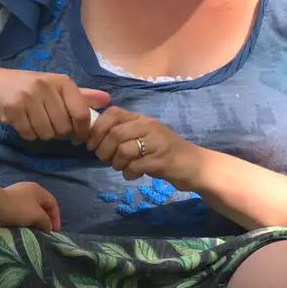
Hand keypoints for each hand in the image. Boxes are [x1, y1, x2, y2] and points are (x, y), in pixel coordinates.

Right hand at [0, 67, 110, 142]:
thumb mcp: (54, 87)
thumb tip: (107, 100)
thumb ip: (80, 96)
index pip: (81, 113)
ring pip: (47, 133)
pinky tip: (22, 123)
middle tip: (48, 124)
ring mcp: (29, 97)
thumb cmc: (25, 86)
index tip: (77, 137)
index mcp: (61, 81)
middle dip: (58, 132)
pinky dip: (28, 134)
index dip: (82, 131)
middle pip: (64, 127)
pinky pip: (29, 134)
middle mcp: (46, 86)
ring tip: (34, 122)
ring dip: (42, 134)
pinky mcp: (13, 109)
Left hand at [0, 181, 60, 230]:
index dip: (56, 218)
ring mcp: (18, 196)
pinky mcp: (9, 204)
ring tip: (36, 232)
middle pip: (43, 206)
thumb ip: (46, 221)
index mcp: (38, 190)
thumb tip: (48, 227)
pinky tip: (25, 228)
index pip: (53, 203)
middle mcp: (29, 191)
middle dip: (46, 220)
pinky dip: (26, 221)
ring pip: (32, 210)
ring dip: (36, 221)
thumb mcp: (37, 215)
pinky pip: (22, 213)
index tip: (55, 231)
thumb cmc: (18, 208)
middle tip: (46, 232)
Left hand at [86, 107, 204, 187]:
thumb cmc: (165, 151)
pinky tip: (134, 174)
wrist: (195, 165)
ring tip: (122, 167)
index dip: (96, 128)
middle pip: (114, 134)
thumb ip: (123, 134)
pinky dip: (128, 173)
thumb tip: (93, 137)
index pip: (112, 113)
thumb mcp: (144, 137)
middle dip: (103, 150)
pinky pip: (134, 167)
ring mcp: (156, 143)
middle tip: (106, 160)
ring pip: (122, 150)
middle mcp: (148, 126)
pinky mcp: (161, 160)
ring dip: (116, 163)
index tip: (91, 143)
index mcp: (141, 119)